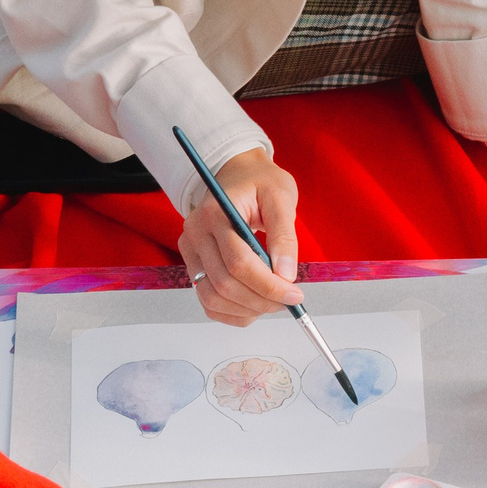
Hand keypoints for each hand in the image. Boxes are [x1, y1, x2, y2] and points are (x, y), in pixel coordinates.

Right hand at [179, 148, 300, 326]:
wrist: (238, 175)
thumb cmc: (261, 183)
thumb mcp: (281, 197)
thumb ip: (284, 235)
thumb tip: (286, 275)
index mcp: (215, 214)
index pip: (239, 262)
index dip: (269, 285)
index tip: (295, 294)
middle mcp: (195, 234)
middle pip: (224, 284)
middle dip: (262, 299)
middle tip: (290, 300)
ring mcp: (190, 252)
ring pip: (212, 297)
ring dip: (248, 309)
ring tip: (275, 303)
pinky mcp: (194, 265)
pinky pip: (207, 300)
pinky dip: (232, 312)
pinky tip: (255, 307)